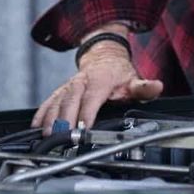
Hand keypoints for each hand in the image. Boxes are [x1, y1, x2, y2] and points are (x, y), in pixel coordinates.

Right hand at [33, 43, 163, 130]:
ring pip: (57, 101)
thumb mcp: (134, 79)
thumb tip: (156, 86)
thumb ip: (144, 87)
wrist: (104, 57)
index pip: (92, 98)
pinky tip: (36, 126)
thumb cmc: (118, 73)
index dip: (86, 113)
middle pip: (71, 99)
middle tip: (63, 137)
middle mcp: (81, 82)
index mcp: (100, 80)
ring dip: (51, 118)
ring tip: (47, 134)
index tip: (83, 128)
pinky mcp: (60, 91)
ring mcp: (69, 86)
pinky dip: (41, 113)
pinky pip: (48, 101)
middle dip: (65, 118)